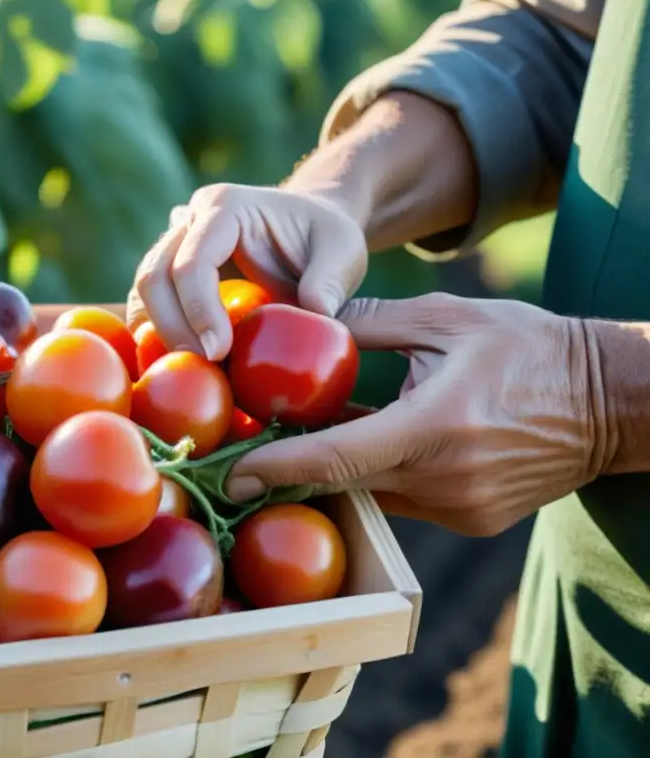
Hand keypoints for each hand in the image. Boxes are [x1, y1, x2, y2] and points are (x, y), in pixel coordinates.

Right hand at [126, 183, 366, 360]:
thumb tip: (316, 314)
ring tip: (192, 370)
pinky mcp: (171, 273)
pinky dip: (158, 335)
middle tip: (202, 368)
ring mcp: (174, 245)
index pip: (192, 261)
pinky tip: (181, 364)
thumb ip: (331, 281)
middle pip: (154, 276)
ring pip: (144, 292)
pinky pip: (150, 305)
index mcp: (224, 207)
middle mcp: (189, 221)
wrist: (309, 229)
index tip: (219, 352)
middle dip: (172, 328)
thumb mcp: (343, 251)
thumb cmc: (325, 238)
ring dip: (159, 335)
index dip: (198, 310)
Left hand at [227, 293, 603, 535]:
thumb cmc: (529, 348)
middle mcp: (443, 481)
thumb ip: (368, 322)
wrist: (610, 401)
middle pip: (343, 484)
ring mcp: (459, 509)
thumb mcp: (445, 318)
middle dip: (292, 471)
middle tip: (246, 452)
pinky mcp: (470, 519)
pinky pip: (403, 500)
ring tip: (304, 436)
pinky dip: (378, 475)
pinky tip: (367, 443)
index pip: (334, 458)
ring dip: (336, 471)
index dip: (274, 468)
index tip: (228, 474)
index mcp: (434, 427)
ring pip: (371, 495)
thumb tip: (302, 318)